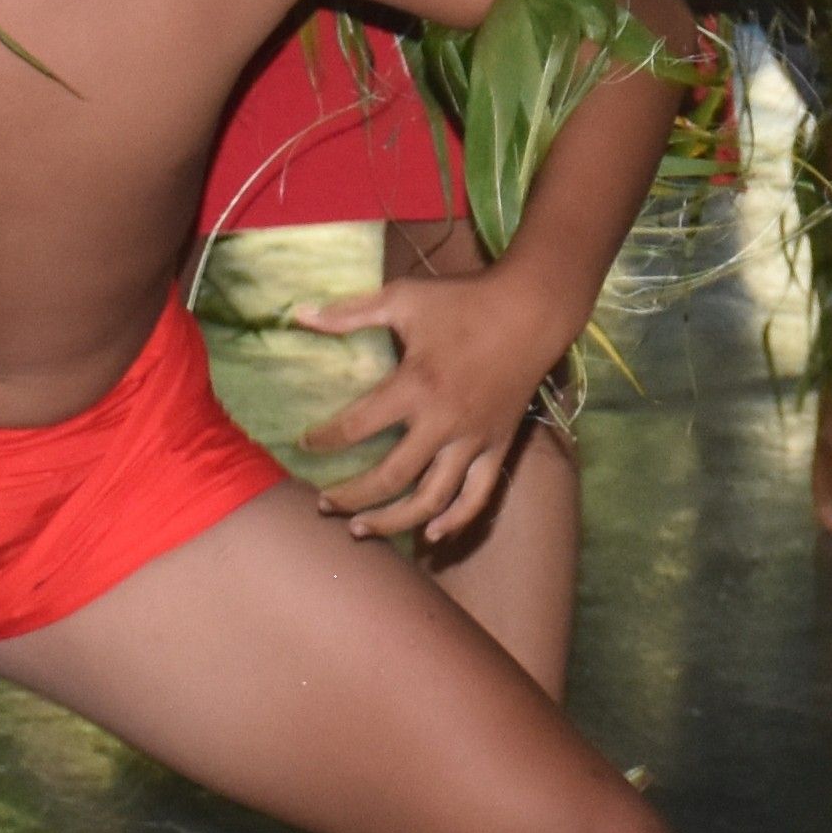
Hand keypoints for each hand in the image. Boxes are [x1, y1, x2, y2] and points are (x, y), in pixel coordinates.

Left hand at [296, 267, 584, 549]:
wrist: (532, 308)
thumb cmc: (464, 299)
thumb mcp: (404, 297)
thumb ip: (351, 312)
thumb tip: (299, 314)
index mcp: (416, 386)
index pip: (356, 427)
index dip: (324, 441)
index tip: (305, 445)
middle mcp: (443, 422)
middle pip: (390, 478)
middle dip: (350, 497)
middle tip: (323, 503)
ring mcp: (473, 439)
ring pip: (431, 499)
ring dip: (393, 521)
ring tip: (361, 529)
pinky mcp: (498, 446)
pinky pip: (477, 496)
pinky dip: (455, 520)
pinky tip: (431, 534)